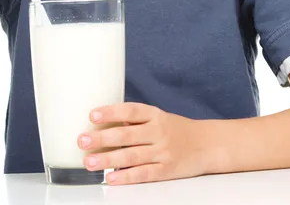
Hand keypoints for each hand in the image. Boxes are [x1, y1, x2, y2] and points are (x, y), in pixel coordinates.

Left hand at [77, 103, 214, 184]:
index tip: (92, 115)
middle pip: (126, 135)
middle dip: (102, 138)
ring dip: (107, 160)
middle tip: (82, 140)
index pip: (130, 111)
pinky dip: (126, 177)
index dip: (110, 112)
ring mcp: (163, 152)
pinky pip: (143, 174)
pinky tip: (111, 178)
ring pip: (131, 156)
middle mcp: (158, 131)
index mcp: (155, 115)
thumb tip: (106, 123)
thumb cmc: (176, 129)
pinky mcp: (166, 170)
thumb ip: (135, 121)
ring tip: (89, 162)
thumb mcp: (158, 118)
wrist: (207, 144)